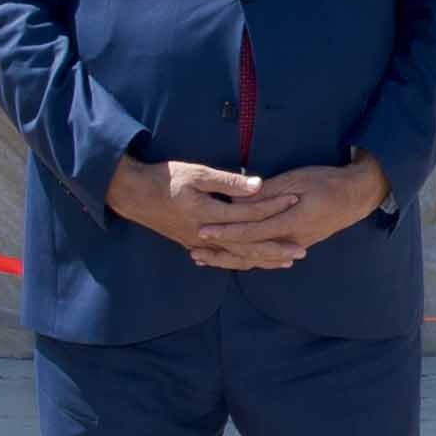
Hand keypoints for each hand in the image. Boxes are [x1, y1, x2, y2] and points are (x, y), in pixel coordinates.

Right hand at [107, 156, 294, 267]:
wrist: (133, 195)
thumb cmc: (164, 179)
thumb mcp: (195, 172)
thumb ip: (227, 181)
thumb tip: (258, 185)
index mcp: (208, 214)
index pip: (249, 212)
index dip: (274, 206)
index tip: (295, 200)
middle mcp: (206, 235)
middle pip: (248, 245)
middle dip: (276, 249)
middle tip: (302, 251)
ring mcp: (199, 243)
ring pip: (237, 256)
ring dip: (262, 260)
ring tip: (285, 261)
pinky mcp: (193, 244)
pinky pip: (224, 258)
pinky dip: (242, 261)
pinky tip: (254, 263)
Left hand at [210, 154, 387, 259]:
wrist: (357, 195)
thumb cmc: (327, 181)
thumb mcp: (296, 180)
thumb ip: (267, 192)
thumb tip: (239, 198)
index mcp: (291, 221)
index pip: (251, 230)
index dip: (226, 232)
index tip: (204, 231)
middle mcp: (291, 239)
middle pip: (250, 251)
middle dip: (221, 251)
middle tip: (195, 251)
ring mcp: (295, 244)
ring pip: (257, 259)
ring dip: (230, 259)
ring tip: (205, 259)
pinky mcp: (297, 244)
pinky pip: (267, 257)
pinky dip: (247, 259)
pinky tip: (232, 258)